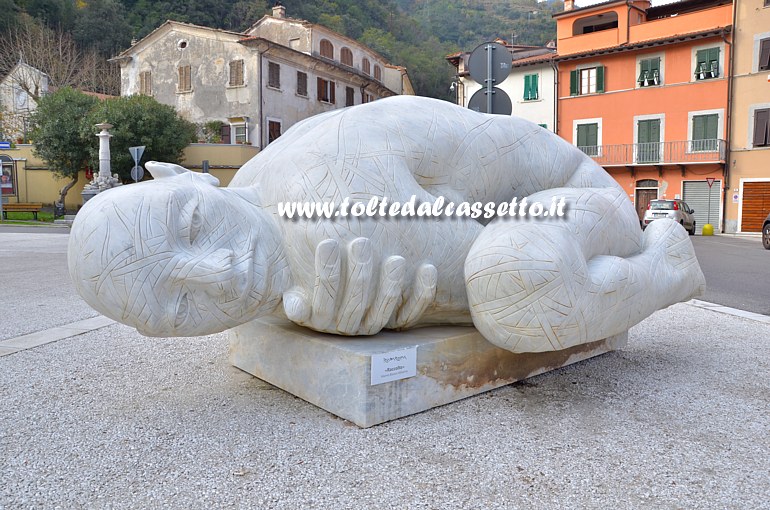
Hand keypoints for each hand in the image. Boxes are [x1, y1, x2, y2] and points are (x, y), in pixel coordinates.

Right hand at [282, 237, 436, 334]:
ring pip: (384, 311)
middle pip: (355, 304)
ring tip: (395, 259)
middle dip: (359, 273)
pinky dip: (421, 293)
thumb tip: (294, 303)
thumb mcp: (290, 269)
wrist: (332, 259)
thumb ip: (288, 280)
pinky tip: (427, 268)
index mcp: (317, 316)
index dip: (325, 272)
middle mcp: (345, 325)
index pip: (322, 299)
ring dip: (391, 285)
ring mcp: (372, 323)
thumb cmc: (302, 258)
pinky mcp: (396, 319)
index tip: (327, 241)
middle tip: (361, 243)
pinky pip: (410, 313)